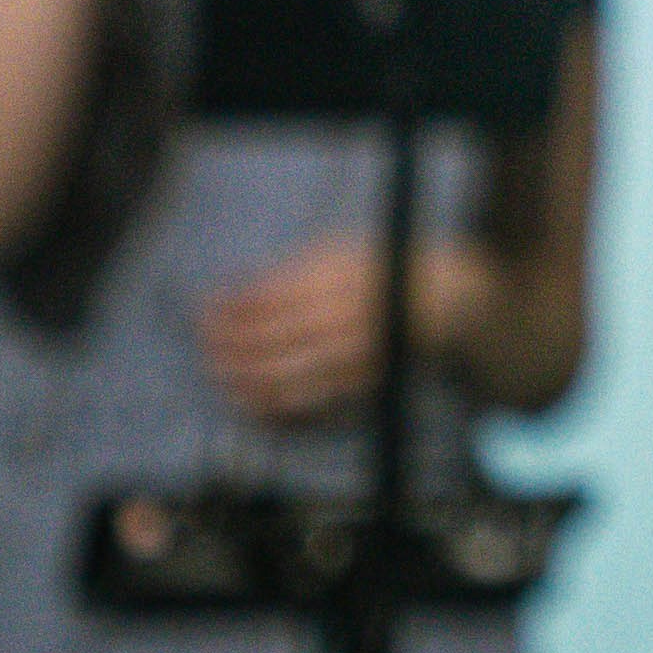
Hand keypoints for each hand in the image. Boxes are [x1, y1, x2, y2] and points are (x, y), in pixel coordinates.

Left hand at [196, 238, 483, 424]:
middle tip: (205, 348)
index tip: (204, 313)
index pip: (276, 295)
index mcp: (346, 273)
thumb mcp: (342, 252)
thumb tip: (233, 295)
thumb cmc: (381, 269)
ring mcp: (363, 348)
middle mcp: (355, 311)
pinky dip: (277, 400)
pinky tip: (251, 399)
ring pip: (293, 369)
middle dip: (234, 344)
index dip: (235, 308)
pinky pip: (314, 396)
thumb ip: (292, 270)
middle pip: (279, 334)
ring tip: (220, 374)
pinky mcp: (367, 377)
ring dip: (249, 376)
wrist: (448, 297)